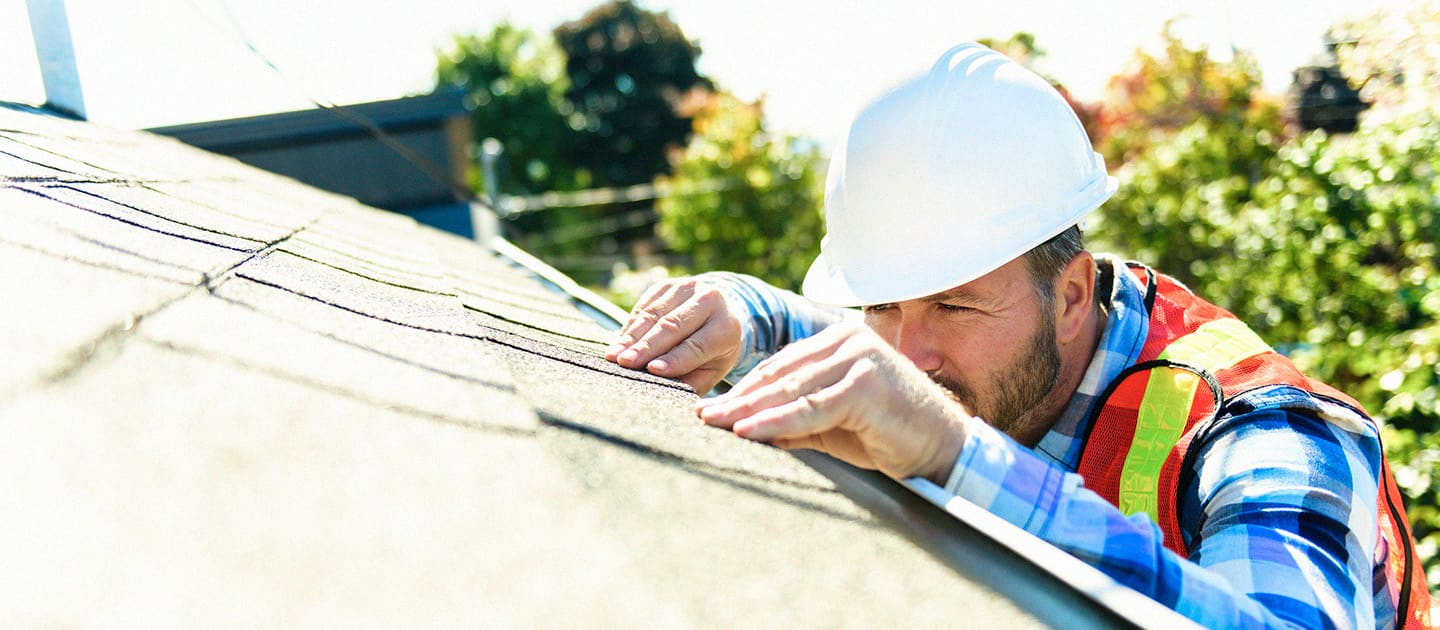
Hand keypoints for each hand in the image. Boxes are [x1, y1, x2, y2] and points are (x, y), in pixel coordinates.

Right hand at [606, 278, 743, 394]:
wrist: (721, 313)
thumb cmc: (714, 351)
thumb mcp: (713, 369)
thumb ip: (693, 380)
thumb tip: (667, 390)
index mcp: (726, 327)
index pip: (697, 345)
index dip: (674, 358)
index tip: (652, 370)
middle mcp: (710, 300)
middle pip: (672, 326)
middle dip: (646, 346)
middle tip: (626, 363)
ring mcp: (687, 288)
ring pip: (654, 313)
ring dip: (632, 336)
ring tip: (614, 355)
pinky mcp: (667, 285)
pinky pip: (644, 306)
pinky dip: (630, 325)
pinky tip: (618, 342)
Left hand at [695, 322, 969, 483]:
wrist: (943, 448)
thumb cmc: (889, 435)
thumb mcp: (832, 425)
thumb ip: (795, 419)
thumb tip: (747, 427)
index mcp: (839, 341)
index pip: (781, 365)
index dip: (745, 388)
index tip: (713, 407)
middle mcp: (848, 341)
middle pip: (781, 373)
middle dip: (739, 398)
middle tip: (703, 416)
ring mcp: (859, 360)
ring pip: (792, 389)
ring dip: (750, 409)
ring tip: (716, 424)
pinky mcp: (866, 385)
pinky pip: (811, 408)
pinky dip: (777, 421)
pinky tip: (749, 430)